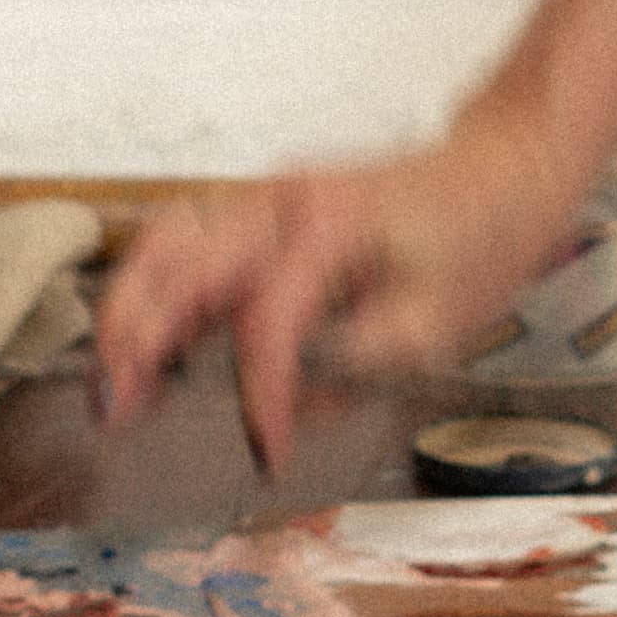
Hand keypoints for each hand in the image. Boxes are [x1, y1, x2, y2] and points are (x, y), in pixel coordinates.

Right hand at [90, 97, 589, 469]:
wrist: (505, 165)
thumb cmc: (480, 234)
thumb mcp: (440, 323)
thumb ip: (360, 364)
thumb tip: (295, 403)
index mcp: (332, 227)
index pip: (270, 323)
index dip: (262, 397)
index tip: (269, 452)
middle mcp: (284, 200)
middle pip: (182, 264)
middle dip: (137, 340)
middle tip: (113, 409)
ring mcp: (266, 195)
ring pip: (166, 241)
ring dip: (127, 308)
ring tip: (110, 379)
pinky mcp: (261, 203)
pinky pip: (186, 236)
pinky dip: (151, 285)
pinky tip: (144, 339)